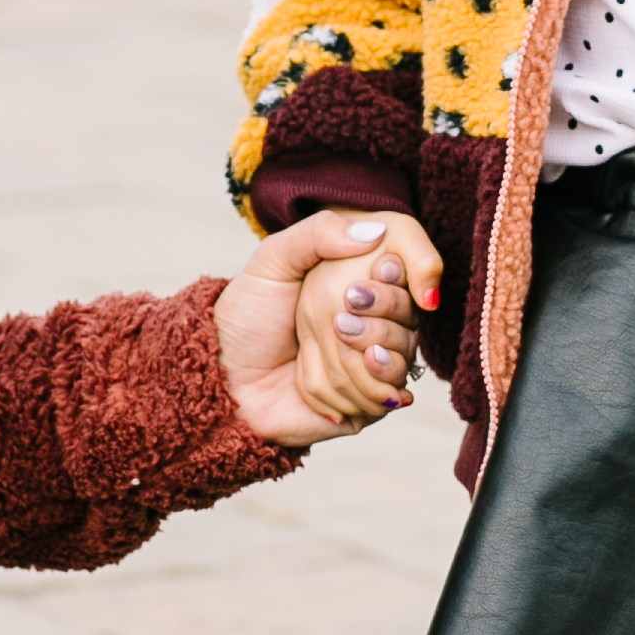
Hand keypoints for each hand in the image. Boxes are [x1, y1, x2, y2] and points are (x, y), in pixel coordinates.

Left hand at [218, 212, 441, 446]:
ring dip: (371, 350)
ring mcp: (372, 365)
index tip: (378, 270)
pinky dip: (368, 382)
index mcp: (357, 288)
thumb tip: (375, 230)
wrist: (225, 377)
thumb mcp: (274, 260)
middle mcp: (372, 325)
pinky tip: (355, 368)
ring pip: (402, 355)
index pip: (405, 278)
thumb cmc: (247, 316)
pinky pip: (387, 393)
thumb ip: (318, 233)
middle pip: (410, 319)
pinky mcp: (367, 404)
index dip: (398, 277)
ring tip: (340, 339)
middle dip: (379, 317)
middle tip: (340, 317)